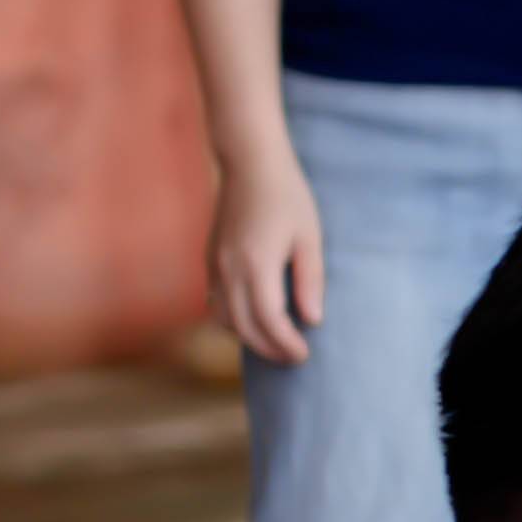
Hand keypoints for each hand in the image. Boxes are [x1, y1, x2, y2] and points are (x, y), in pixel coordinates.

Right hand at [210, 152, 323, 364]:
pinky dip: (233, 320)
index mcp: (257, 263)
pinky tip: (255, 322)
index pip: (269, 320)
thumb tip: (312, 319)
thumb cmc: (287, 197)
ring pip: (224, 319)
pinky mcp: (210, 259)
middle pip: (244, 327)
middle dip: (269, 349)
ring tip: (277, 344)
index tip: (304, 355)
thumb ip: (310, 280)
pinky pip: (216, 302)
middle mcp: (229, 268)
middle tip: (294, 358)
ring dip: (249, 338)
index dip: (286, 344)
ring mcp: (215, 264)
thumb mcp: (310, 238)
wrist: (250, 163)